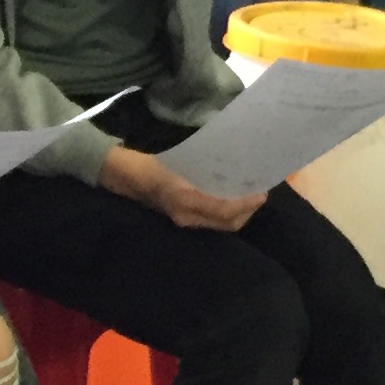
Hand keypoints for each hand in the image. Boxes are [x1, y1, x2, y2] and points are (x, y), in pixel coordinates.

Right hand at [101, 143, 263, 232]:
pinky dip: (224, 213)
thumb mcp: (176, 161)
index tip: (262, 192)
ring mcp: (184, 220)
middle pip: (228, 223)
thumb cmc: (149, 164)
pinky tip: (228, 198)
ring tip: (248, 195)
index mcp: (186, 200)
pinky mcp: (182, 218)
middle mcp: (187, 216)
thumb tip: (235, 168)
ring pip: (221, 224)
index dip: (246, 204)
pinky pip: (210, 220)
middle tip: (259, 193)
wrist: (123, 177)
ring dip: (238, 213)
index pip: (225, 210)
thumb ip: (202, 167)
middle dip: (247, 211)